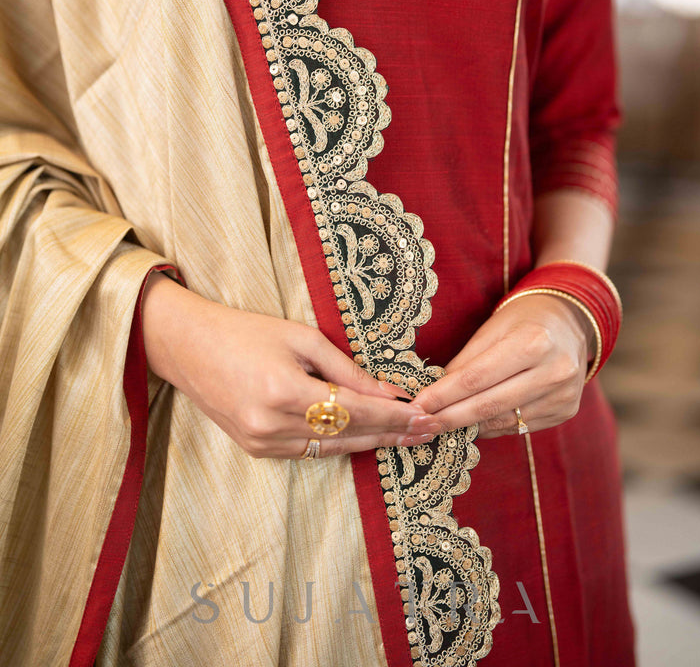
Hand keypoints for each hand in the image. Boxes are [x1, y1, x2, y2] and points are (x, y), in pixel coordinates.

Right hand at [140, 273, 442, 457]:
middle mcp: (272, 425)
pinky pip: (308, 451)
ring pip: (331, 449)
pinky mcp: (255, 449)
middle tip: (427, 430)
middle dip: (391, 432)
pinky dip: (338, 443)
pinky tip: (364, 437)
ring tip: (406, 437)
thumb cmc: (246, 331)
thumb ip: (346, 368)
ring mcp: (262, 442)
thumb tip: (388, 392)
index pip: (355, 411)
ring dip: (370, 442)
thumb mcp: (301, 338)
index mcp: (285, 391)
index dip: (393, 415)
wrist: (188, 347)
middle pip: (348, 435)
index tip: (423, 414)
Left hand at [409, 294, 593, 437]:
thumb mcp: (492, 328)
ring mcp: (564, 395)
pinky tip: (472, 425)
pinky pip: (518, 427)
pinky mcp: (565, 411)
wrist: (571, 321)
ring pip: (503, 421)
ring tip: (441, 425)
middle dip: (450, 417)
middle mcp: (554, 371)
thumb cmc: (524, 319)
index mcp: (534, 342)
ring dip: (468, 426)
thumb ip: (465, 361)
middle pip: (489, 405)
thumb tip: (435, 392)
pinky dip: (491, 427)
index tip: (417, 405)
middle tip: (422, 423)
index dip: (444, 395)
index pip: (477, 377)